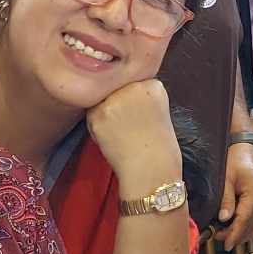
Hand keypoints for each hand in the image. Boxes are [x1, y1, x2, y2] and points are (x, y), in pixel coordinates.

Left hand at [84, 80, 182, 194]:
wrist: (151, 169)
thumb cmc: (158, 147)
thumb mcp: (160, 111)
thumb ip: (143, 97)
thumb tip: (120, 91)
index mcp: (153, 85)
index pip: (134, 84)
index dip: (135, 103)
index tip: (143, 117)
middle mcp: (134, 86)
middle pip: (117, 90)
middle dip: (119, 105)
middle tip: (131, 127)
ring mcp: (115, 99)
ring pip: (103, 101)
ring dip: (107, 115)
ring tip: (123, 133)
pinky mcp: (98, 113)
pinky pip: (92, 115)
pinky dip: (98, 128)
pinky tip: (113, 139)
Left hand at [219, 141, 252, 249]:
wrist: (246, 147)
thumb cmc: (235, 158)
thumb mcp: (226, 178)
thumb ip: (226, 199)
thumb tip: (224, 218)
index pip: (244, 219)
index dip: (234, 234)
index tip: (225, 244)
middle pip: (251, 226)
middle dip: (236, 236)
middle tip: (219, 239)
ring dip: (240, 233)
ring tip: (223, 234)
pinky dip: (244, 226)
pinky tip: (232, 227)